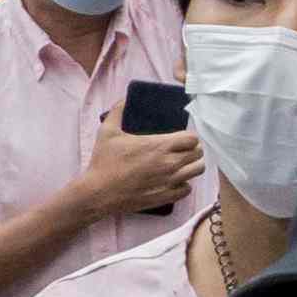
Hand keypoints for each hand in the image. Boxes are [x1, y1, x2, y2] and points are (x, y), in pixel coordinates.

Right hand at [79, 113, 206, 219]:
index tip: (182, 137)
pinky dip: (184, 184)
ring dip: (192, 165)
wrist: (99, 193)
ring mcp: (169, 181)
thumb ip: (117, 112)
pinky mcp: (165, 197)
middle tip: (183, 149)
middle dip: (193, 149)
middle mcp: (168, 163)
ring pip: (197, 171)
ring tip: (182, 164)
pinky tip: (174, 180)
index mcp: (159, 146)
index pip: (192, 138)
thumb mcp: (107, 132)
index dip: (190, 137)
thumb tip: (124, 99)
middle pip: (198, 154)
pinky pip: (187, 189)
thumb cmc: (103, 162)